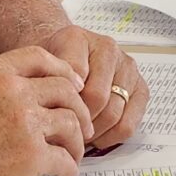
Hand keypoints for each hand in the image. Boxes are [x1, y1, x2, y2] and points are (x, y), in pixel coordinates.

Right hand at [0, 48, 92, 175]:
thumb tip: (21, 97)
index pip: (41, 57)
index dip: (65, 71)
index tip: (75, 85)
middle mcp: (11, 89)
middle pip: (65, 89)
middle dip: (79, 108)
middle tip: (81, 126)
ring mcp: (23, 121)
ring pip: (72, 122)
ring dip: (77, 140)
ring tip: (73, 154)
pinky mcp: (30, 156)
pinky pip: (65, 158)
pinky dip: (70, 167)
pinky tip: (64, 173)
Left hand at [49, 20, 149, 150]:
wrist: (64, 58)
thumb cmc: (51, 67)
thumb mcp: (35, 67)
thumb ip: (41, 81)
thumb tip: (56, 111)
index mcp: (77, 38)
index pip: (73, 77)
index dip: (63, 104)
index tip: (53, 119)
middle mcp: (107, 49)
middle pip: (96, 98)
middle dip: (79, 122)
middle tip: (65, 135)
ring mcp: (127, 68)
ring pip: (113, 114)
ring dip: (94, 132)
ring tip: (78, 137)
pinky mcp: (140, 89)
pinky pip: (128, 124)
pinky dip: (110, 137)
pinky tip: (96, 136)